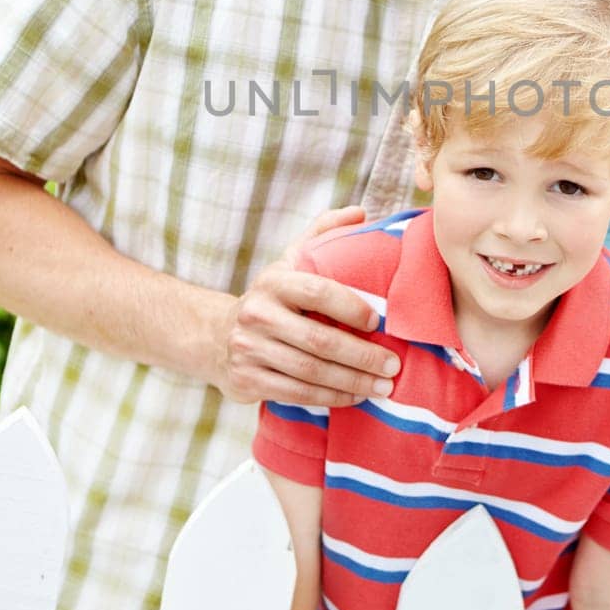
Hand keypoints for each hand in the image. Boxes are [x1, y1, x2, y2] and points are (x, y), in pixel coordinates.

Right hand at [214, 206, 400, 406]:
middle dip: (362, 356)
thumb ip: (324, 232)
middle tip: (393, 365)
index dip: (351, 307)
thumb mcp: (290, 260)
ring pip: (310, 371)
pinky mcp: (247, 380)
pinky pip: (297, 392)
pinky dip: (330, 396)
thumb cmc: (272, 298)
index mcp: (274, 281)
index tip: (379, 322)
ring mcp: (250, 349)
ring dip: (352, 381)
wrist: (217, 337)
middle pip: (318, 340)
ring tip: (383, 385)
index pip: (317, 292)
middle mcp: (258, 314)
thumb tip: (360, 212)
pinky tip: (355, 395)